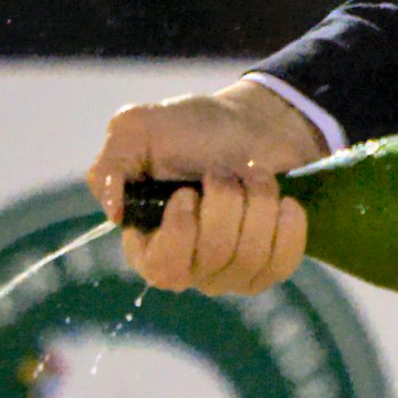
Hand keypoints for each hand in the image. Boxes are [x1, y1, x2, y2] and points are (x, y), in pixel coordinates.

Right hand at [86, 81, 324, 294]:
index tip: (188, 190)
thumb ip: (110, 164)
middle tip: (224, 169)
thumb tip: (113, 210)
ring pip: (250, 258)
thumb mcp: (138, 129)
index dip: (181, 231)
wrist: (251, 124)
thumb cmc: (190, 128)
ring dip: (258, 203)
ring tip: (253, 174)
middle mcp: (185, 265)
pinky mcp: (265, 268)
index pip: (162, 267)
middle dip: (226, 201)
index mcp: (147, 240)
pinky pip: (281, 264)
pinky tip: (284, 203)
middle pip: (214, 257)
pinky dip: (287, 227)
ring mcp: (226, 272)